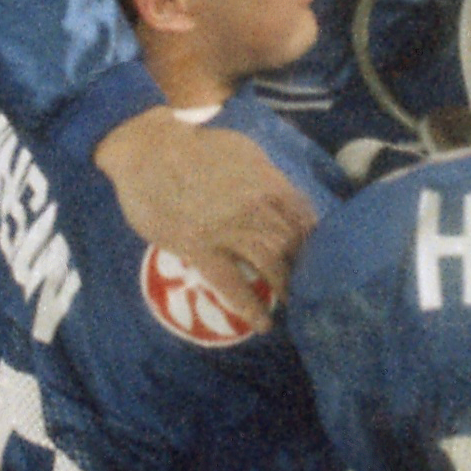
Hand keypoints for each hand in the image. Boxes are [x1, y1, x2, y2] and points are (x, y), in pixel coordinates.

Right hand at [92, 107, 314, 326]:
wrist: (148, 148)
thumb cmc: (193, 146)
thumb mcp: (243, 151)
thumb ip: (267, 178)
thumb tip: (284, 199)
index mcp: (269, 183)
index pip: (306, 220)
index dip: (316, 241)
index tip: (322, 255)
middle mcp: (256, 209)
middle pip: (292, 246)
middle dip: (304, 267)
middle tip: (310, 284)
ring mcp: (229, 230)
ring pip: (270, 266)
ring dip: (284, 287)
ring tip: (292, 302)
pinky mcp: (200, 248)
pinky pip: (231, 284)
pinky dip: (250, 307)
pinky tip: (264, 323)